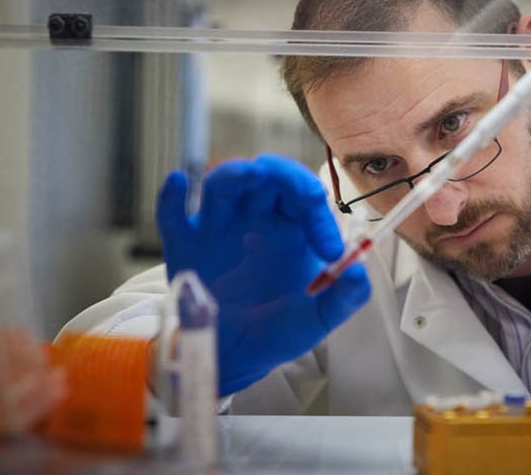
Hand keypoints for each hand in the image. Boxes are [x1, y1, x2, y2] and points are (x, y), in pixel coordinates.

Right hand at [156, 155, 370, 396]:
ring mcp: (218, 227)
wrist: (238, 357)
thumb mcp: (320, 317)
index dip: (320, 212)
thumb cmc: (280, 329)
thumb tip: (358, 272)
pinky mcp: (185, 245)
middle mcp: (255, 217)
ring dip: (234, 175)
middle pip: (266, 175)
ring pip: (222, 184)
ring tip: (247, 173)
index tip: (331, 252)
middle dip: (281, 173)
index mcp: (292, 225)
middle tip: (293, 187)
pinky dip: (172, 197)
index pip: (305, 196)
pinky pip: (173, 215)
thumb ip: (347, 296)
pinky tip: (178, 182)